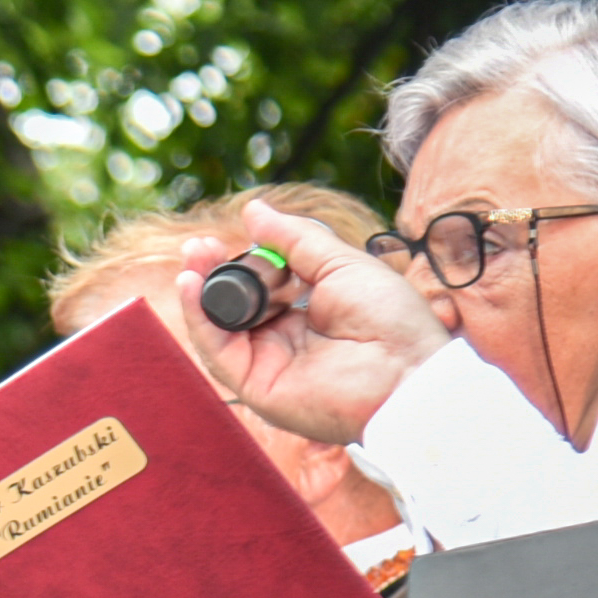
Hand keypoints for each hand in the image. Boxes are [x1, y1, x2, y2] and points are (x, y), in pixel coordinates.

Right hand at [166, 197, 446, 447]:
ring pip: (218, 327)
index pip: (260, 284)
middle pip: (234, 305)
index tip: (222, 237)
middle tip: (198, 246)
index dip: (240, 261)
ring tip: (193, 259)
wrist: (406, 371)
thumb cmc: (389, 319)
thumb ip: (294, 238)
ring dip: (200, 292)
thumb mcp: (339, 263)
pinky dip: (199, 319)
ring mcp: (269, 364)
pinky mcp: (257, 387)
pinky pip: (218, 352)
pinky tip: (191, 286)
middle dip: (213, 272)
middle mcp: (285, 339)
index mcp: (308, 312)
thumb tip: (253, 210)